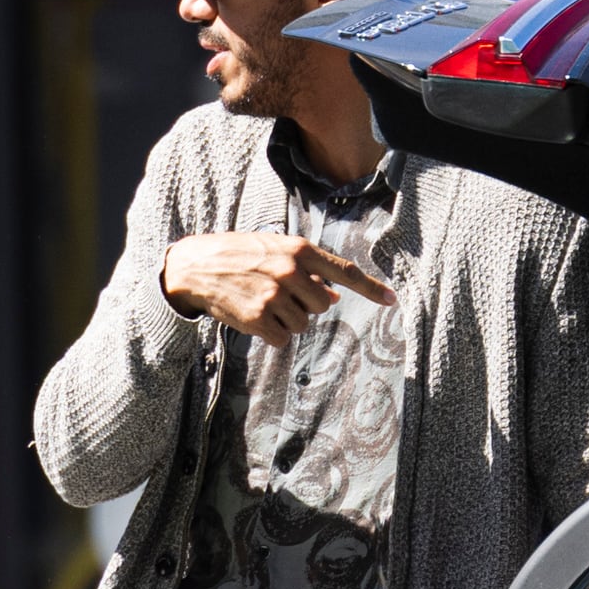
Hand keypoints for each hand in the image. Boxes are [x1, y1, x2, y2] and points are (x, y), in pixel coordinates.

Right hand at [160, 231, 394, 350]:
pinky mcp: (258, 318)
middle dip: (307, 305)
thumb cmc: (240, 255)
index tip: (391, 300)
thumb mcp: (276, 251)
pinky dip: (272, 333)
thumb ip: (308, 270)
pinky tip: (255, 317)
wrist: (197, 266)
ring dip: (287, 319)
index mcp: (299, 250)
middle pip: (323, 306)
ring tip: (263, 301)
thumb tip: (334, 297)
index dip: (370, 287)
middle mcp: (290, 271)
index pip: (344, 271)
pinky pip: (282, 338)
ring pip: (303, 324)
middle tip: (281, 294)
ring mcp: (274, 296)